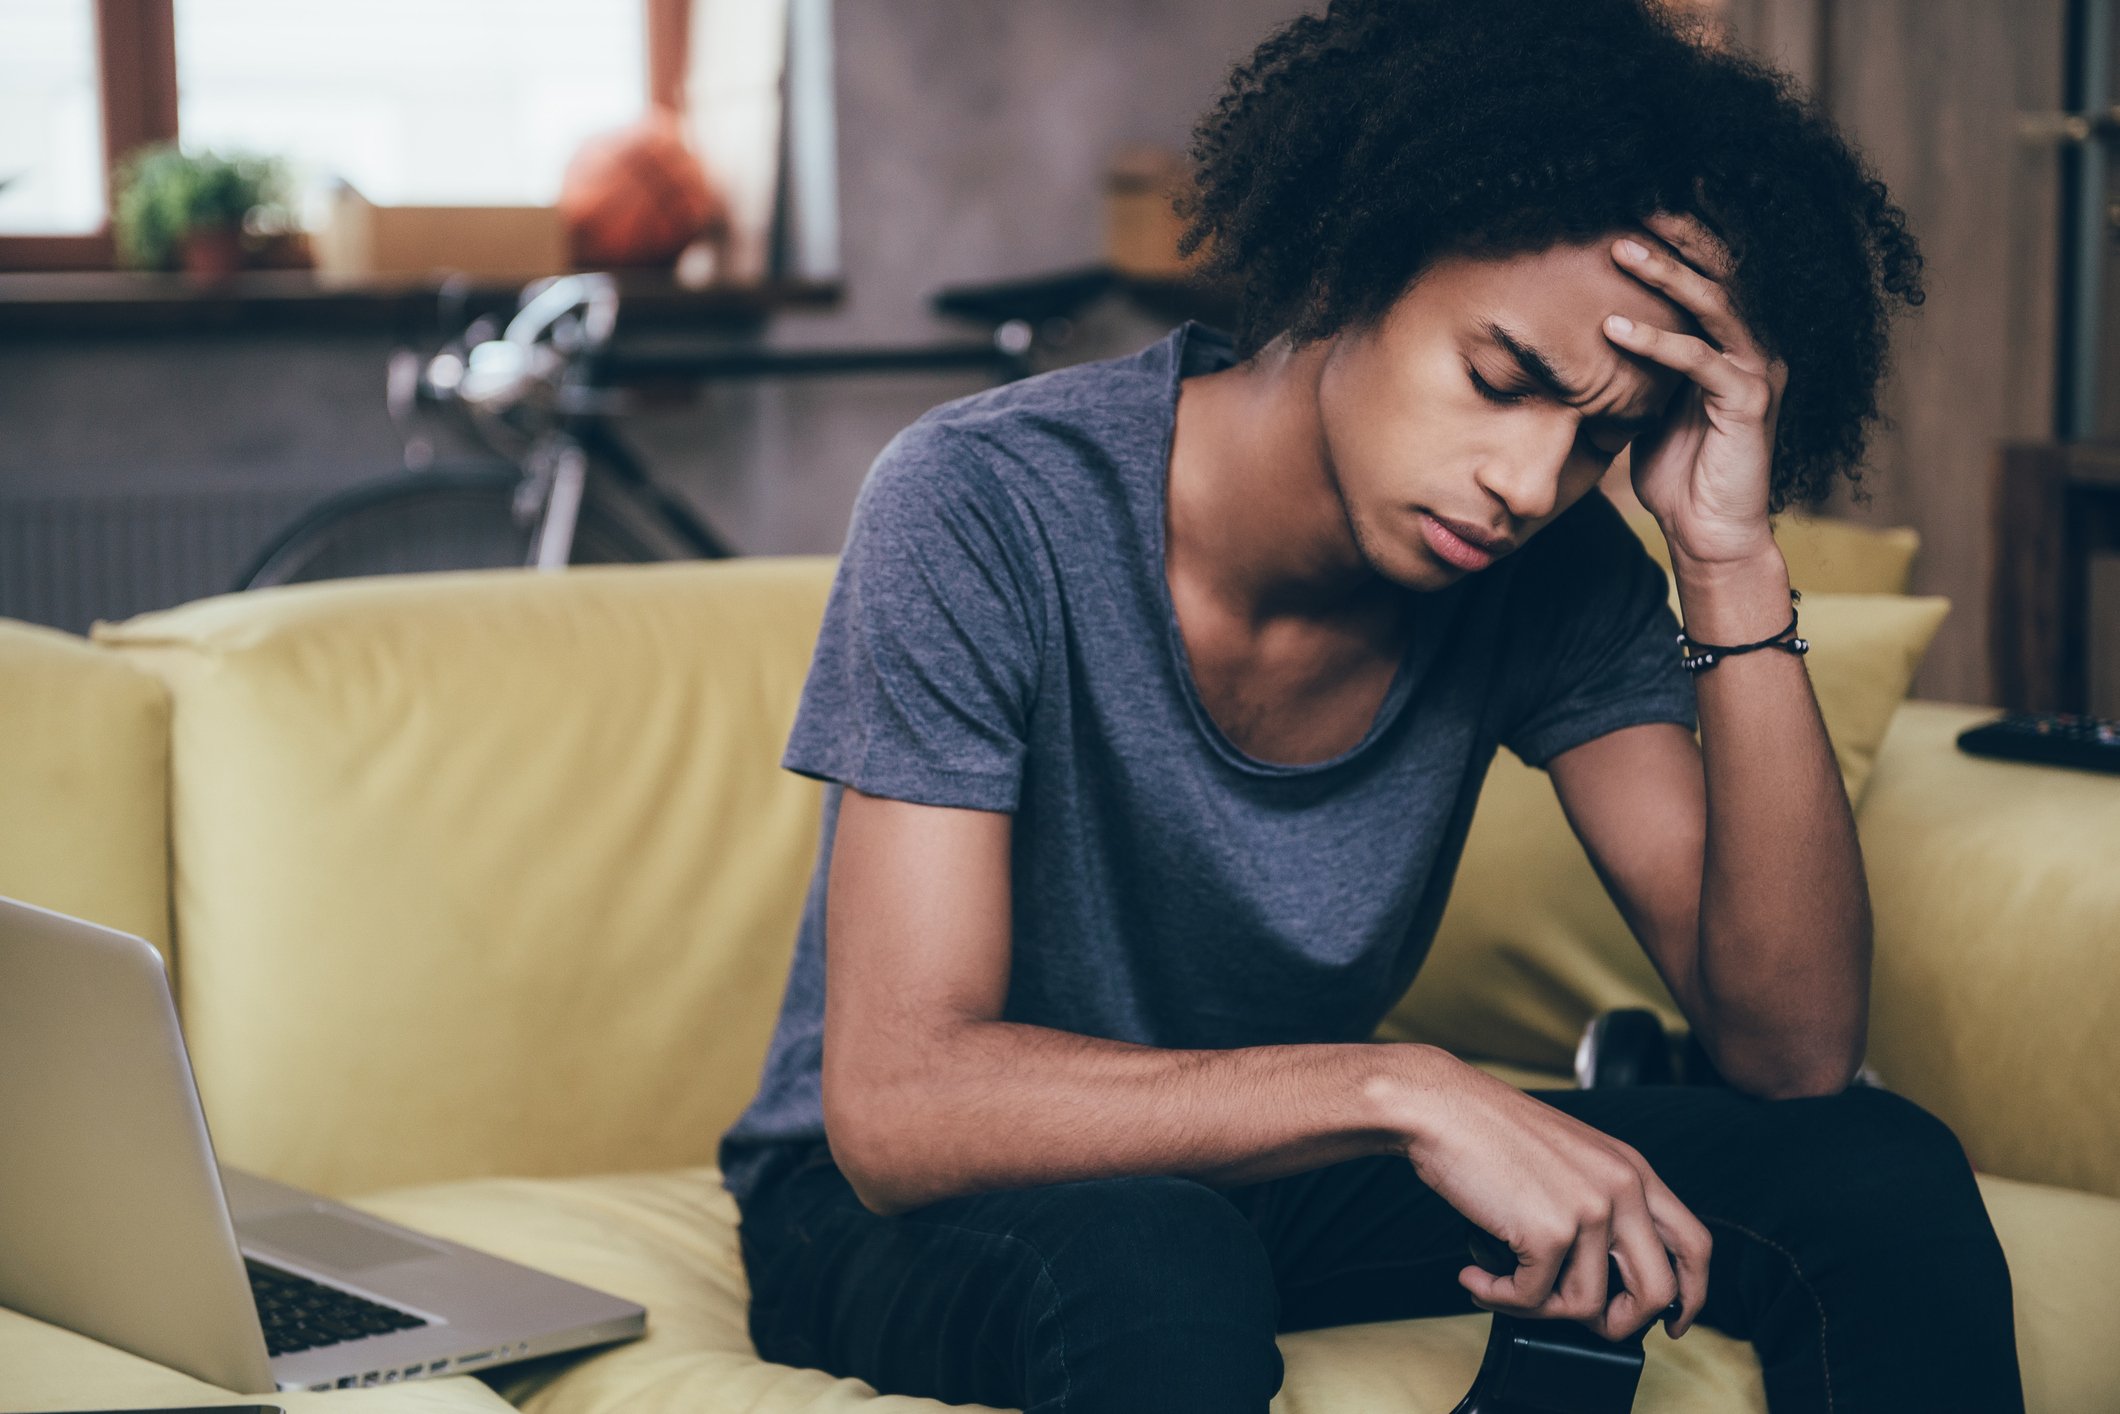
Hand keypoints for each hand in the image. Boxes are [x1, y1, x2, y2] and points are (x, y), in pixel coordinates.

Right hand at [1397, 1055, 1710, 1340]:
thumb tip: (1602, 1276)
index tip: (1673, 1323)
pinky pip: (1532, 1299)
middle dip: (1622, 1324)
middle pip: (1659, 1292)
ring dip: (1539, 1309)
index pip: (1694, 1246)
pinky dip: (1498, 1297)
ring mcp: (1590, 1211)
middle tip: (1584, 1324)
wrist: (1441, 1108)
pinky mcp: (1549, 1231)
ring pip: (1588, 1305)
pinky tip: (1477, 1275)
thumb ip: (1602, 1203)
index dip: (1691, 1296)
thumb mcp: (1573, 1158)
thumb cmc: (1490, 1131)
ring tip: (1503, 1285)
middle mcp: (1623, 1189)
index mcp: (1634, 1170)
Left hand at [1604, 212, 1786, 569]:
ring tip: (1620, 248)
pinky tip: (1614, 328)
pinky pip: (1700, 361)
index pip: (1709, 273)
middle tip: (1631, 202)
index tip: (1628, 208)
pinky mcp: (1749, 403)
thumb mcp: (1649, 406)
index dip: (1676, 239)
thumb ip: (1637, 365)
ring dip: (1666, 273)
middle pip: (1721, 271)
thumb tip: (1590, 327)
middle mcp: (1753, 346)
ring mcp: (1756, 372)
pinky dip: (1656, 342)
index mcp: (1731, 342)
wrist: (1708, 535)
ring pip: (1716, 304)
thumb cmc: (1678, 472)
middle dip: (1677, 234)